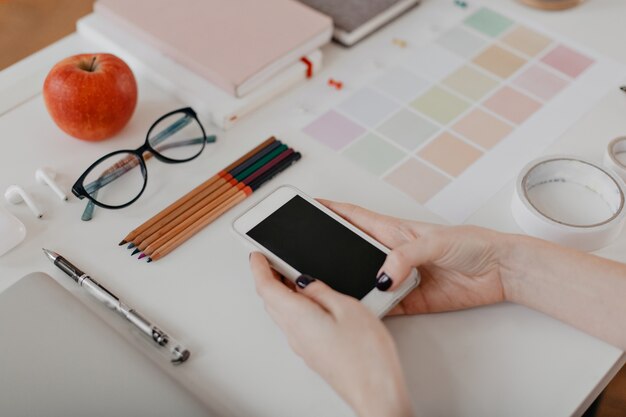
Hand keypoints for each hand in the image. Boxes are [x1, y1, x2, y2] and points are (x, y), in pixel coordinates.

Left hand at [249, 253, 412, 416]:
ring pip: (282, 313)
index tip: (256, 255)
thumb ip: (322, 291)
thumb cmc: (365, 357)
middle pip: (271, 301)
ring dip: (281, 293)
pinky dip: (294, 307)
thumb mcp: (347, 308)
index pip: (266, 287)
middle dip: (268, 278)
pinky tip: (310, 302)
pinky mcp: (313, 354)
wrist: (375, 393)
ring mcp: (303, 346)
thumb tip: (306, 282)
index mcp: (298, 317)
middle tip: (270, 261)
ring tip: (290, 276)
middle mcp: (295, 333)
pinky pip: (295, 324)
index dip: (258, 267)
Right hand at [320, 200, 508, 314]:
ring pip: (363, 281)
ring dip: (348, 284)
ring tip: (328, 288)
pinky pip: (382, 307)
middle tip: (306, 256)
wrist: (499, 272)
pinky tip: (360, 311)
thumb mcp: (436, 241)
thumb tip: (381, 277)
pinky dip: (370, 310)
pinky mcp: (409, 300)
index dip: (330, 210)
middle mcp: (391, 254)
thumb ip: (405, 256)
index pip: (353, 217)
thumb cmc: (472, 244)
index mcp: (393, 231)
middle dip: (328, 251)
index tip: (308, 206)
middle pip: (351, 251)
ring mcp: (398, 278)